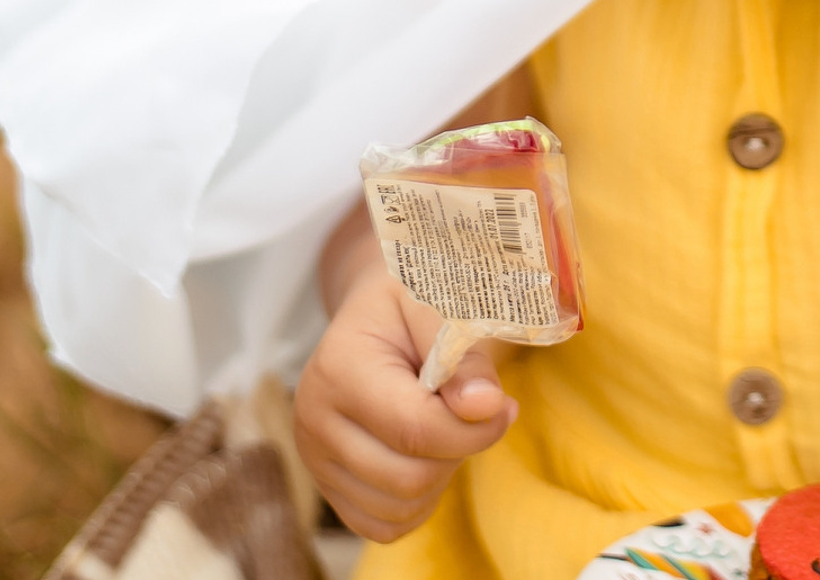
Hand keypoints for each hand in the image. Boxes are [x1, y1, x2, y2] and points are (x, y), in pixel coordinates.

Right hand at [294, 262, 517, 541]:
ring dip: (442, 475)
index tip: (505, 406)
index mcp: (338, 366)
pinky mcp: (327, 487)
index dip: (473, 429)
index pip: (414, 428)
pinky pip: (382, 525)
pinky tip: (429, 455)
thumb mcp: (439, 301)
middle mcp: (314, 420)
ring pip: (398, 507)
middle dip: (460, 449)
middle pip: (408, 477)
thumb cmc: (412, 295)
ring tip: (448, 426)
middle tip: (476, 413)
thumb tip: (484, 407)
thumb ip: (463, 355)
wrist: (375, 310)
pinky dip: (418, 502)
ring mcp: (315, 460)